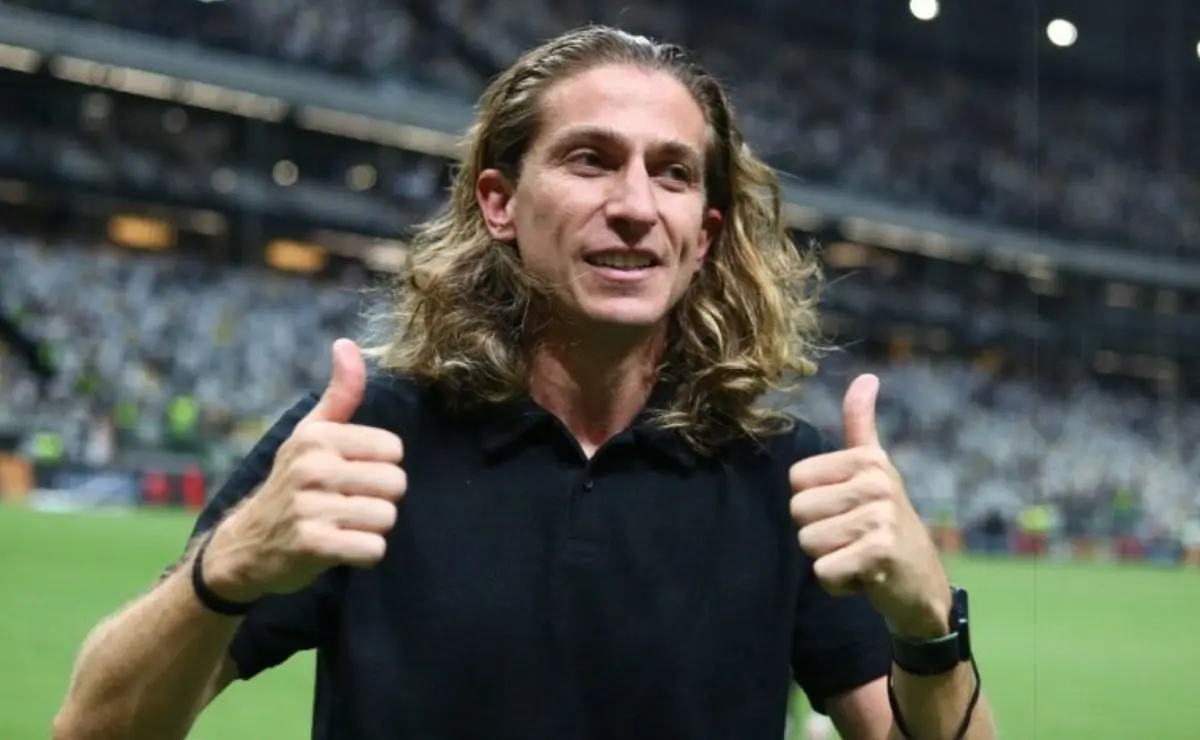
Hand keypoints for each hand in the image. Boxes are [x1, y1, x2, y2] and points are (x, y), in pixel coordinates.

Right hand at [203, 338, 407, 601]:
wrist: (246, 545)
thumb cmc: (293, 482)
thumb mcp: (311, 434)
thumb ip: (340, 393)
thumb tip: (346, 344)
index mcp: (317, 437)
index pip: (394, 449)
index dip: (381, 468)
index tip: (351, 476)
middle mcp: (311, 467)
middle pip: (396, 484)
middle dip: (380, 500)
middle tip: (347, 505)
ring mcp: (309, 506)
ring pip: (386, 517)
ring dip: (372, 529)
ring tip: (342, 526)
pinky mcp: (312, 545)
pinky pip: (373, 549)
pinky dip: (365, 554)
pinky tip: (340, 549)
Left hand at [788, 374, 950, 637]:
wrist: (922, 585)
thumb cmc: (885, 523)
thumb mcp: (875, 470)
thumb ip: (861, 425)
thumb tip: (866, 377)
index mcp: (868, 460)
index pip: (796, 480)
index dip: (812, 503)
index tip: (845, 511)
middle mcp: (877, 482)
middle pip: (798, 511)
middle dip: (818, 534)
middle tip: (853, 538)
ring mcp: (881, 517)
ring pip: (808, 541)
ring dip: (829, 558)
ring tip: (858, 555)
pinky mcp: (880, 553)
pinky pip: (824, 570)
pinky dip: (838, 583)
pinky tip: (865, 577)